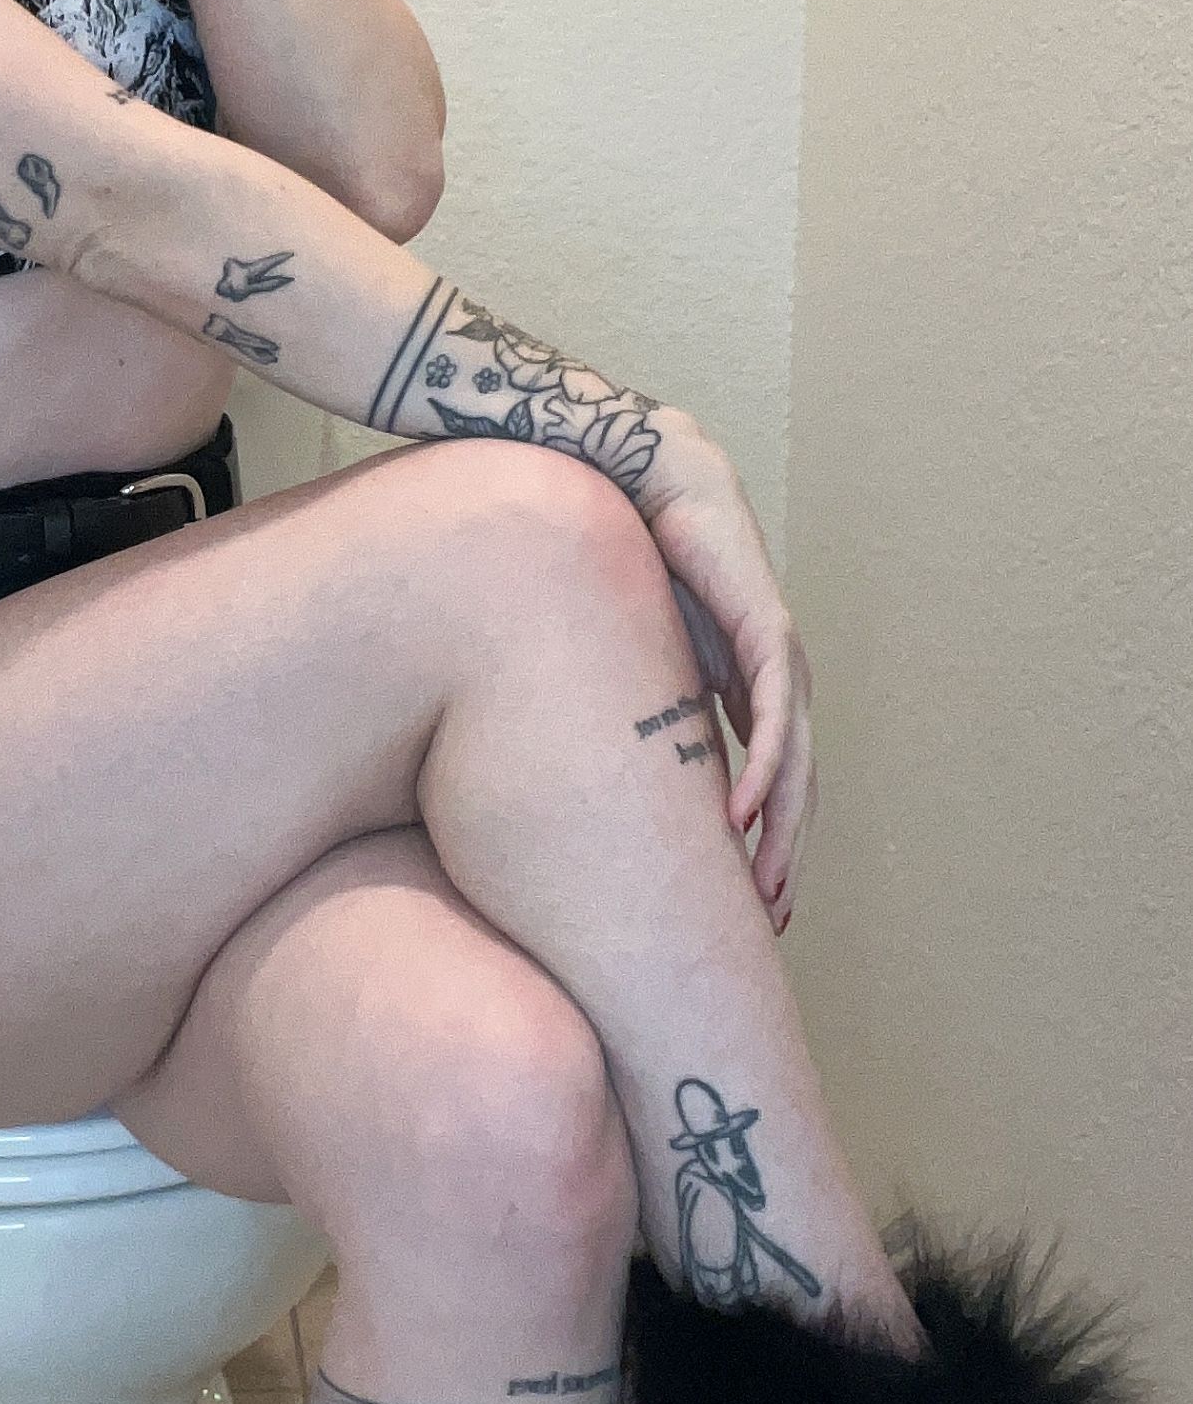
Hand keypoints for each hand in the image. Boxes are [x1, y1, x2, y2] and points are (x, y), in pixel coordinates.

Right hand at [640, 435, 817, 933]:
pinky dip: (762, 769)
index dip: (766, 842)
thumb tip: (609, 770)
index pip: (771, 781)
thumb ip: (643, 709)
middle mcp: (776, 680)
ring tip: (763, 889)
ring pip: (794, 764)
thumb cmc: (634, 563)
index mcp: (749, 688)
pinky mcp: (768, 632)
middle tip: (770, 921)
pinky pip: (773, 716)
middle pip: (794, 787)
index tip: (753, 903)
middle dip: (784, 856)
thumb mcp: (638, 660)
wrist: (645, 482)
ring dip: (780, 830)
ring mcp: (779, 658)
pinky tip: (741, 815)